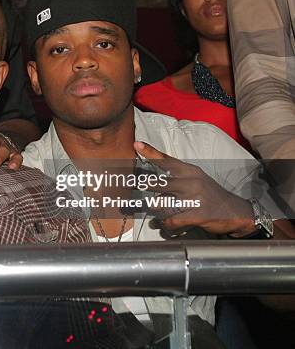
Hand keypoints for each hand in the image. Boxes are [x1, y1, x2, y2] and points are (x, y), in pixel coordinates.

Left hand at [134, 141, 254, 235]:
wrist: (237, 212)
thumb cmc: (211, 196)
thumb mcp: (196, 180)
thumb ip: (175, 180)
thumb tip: (151, 185)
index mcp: (190, 171)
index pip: (166, 160)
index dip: (150, 152)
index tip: (136, 144)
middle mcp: (191, 181)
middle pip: (160, 182)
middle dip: (145, 184)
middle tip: (133, 185)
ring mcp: (195, 197)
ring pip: (163, 203)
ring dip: (156, 209)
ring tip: (155, 211)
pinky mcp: (197, 214)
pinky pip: (172, 220)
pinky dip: (166, 224)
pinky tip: (166, 225)